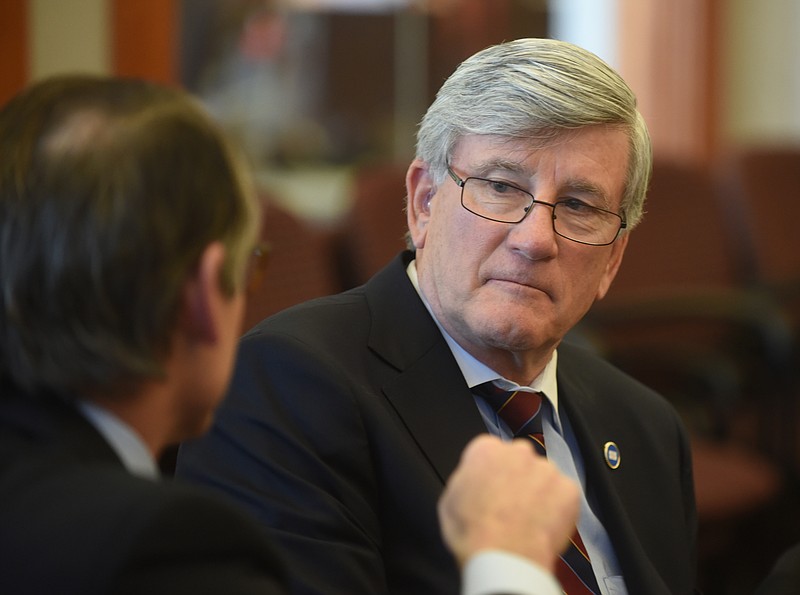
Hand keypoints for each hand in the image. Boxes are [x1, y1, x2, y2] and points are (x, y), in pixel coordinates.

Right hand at [437, 434, 579, 571]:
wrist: (504, 557)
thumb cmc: (473, 532)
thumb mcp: (450, 499)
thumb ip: (466, 478)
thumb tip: (475, 479)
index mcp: (486, 449)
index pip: (491, 451)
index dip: (492, 472)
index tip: (493, 488)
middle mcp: (518, 451)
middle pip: (520, 459)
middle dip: (518, 477)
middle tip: (512, 505)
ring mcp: (546, 469)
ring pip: (544, 477)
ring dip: (539, 491)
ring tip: (529, 520)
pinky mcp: (568, 489)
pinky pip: (565, 494)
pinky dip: (559, 507)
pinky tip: (545, 525)